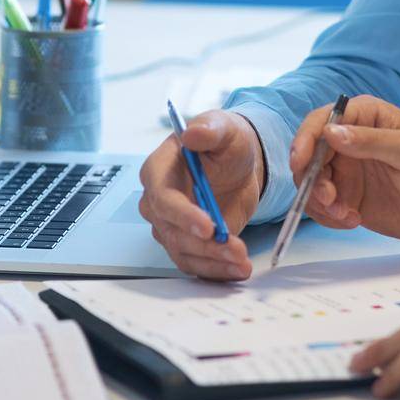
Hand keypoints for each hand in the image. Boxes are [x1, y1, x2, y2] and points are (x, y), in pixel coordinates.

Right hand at [138, 110, 262, 279]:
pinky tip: (236, 270)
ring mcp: (170, 226)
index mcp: (158, 170)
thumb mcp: (224, 128)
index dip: (183, 215)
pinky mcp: (187, 242)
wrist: (237, 163)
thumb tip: (192, 133)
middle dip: (204, 245)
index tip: (209, 227)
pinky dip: (216, 270)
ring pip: (184, 252)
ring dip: (213, 262)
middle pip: (171, 232)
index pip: (162, 198)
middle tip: (236, 251)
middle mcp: (157, 203)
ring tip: (242, 264)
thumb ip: (209, 130)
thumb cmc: (224, 141)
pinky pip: (195, 263)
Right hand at [289, 95, 399, 241]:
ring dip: (320, 202)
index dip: (305, 141)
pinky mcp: (348, 197)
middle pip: (309, 155)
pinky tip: (353, 220)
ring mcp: (347, 170)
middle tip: (330, 200)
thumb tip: (331, 132)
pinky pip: (323, 206)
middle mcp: (350, 141)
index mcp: (363, 116)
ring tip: (346, 215)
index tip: (302, 163)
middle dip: (312, 179)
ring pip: (312, 183)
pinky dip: (329, 216)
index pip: (321, 122)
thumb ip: (370, 141)